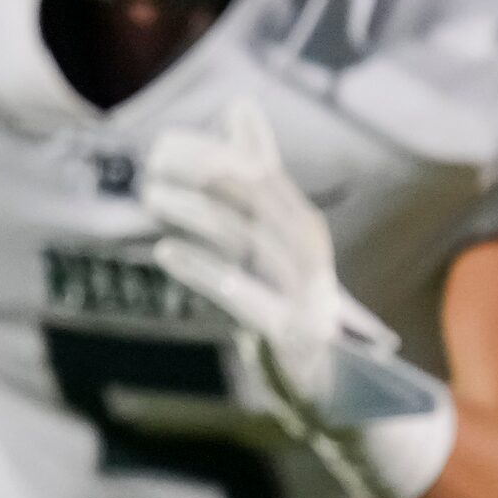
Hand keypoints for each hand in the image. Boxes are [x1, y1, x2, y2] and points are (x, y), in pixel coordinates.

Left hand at [145, 99, 453, 497]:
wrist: (346, 394)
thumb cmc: (295, 304)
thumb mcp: (275, 238)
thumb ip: (257, 174)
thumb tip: (240, 103)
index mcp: (301, 228)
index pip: (258, 175)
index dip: (213, 152)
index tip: (163, 142)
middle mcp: (310, 254)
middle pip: (257, 200)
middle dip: (205, 173)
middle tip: (154, 160)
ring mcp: (305, 294)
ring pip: (252, 240)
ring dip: (199, 214)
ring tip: (151, 196)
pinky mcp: (291, 334)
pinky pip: (245, 296)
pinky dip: (205, 271)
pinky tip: (166, 253)